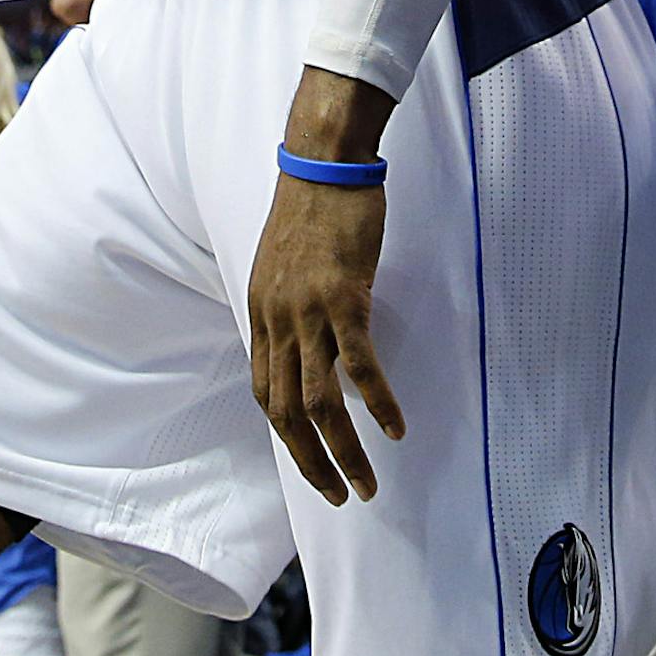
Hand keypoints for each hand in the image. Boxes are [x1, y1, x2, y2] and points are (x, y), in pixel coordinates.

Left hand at [248, 69, 404, 506]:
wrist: (323, 160)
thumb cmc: (311, 205)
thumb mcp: (282, 262)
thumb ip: (289, 306)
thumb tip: (307, 342)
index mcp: (261, 313)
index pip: (264, 392)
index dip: (287, 434)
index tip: (312, 461)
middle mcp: (277, 320)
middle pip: (287, 412)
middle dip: (312, 463)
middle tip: (342, 495)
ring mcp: (308, 311)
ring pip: (320, 401)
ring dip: (344, 450)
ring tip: (369, 482)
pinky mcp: (344, 297)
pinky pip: (360, 365)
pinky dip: (376, 402)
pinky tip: (395, 428)